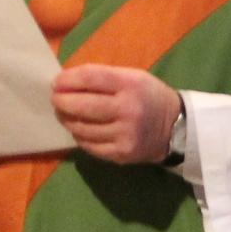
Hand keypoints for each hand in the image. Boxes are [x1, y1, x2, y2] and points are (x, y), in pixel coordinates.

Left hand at [51, 64, 181, 165]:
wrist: (176, 128)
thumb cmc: (148, 96)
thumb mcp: (132, 77)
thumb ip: (102, 78)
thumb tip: (65, 82)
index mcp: (130, 84)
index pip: (90, 78)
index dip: (68, 79)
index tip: (56, 82)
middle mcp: (128, 109)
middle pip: (82, 105)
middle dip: (62, 101)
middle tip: (55, 99)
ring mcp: (124, 134)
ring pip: (82, 128)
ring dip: (67, 120)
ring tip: (64, 114)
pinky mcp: (121, 154)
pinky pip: (89, 145)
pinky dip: (79, 136)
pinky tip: (79, 129)